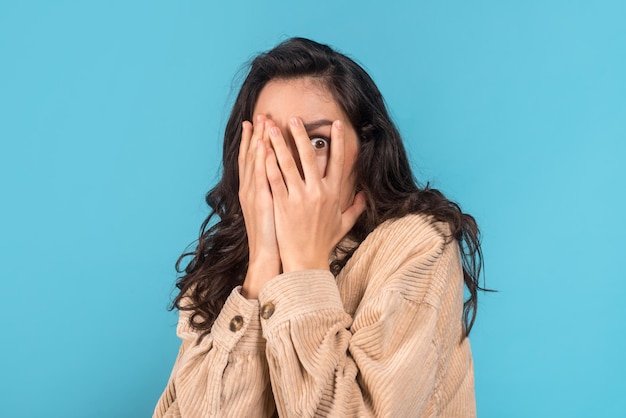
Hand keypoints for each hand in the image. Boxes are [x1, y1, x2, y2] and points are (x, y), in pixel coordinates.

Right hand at [238, 115, 280, 297]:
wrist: (268, 257)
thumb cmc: (276, 236)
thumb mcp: (276, 211)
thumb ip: (281, 194)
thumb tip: (288, 183)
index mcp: (256, 190)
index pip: (256, 160)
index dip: (256, 140)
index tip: (260, 123)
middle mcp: (252, 190)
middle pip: (253, 156)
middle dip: (257, 134)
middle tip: (260, 114)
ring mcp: (255, 195)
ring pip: (255, 163)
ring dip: (259, 141)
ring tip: (262, 123)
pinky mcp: (262, 203)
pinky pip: (262, 179)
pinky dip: (261, 162)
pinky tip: (264, 147)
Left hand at [265, 117, 365, 272]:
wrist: (306, 262)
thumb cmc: (324, 243)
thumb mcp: (343, 224)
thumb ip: (356, 208)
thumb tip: (365, 195)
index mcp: (333, 194)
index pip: (338, 162)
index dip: (338, 141)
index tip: (335, 124)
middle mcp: (318, 192)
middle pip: (310, 157)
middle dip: (302, 135)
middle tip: (295, 118)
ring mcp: (299, 198)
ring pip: (288, 164)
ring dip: (280, 143)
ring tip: (272, 127)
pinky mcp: (283, 205)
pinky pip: (274, 179)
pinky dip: (268, 164)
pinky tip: (262, 151)